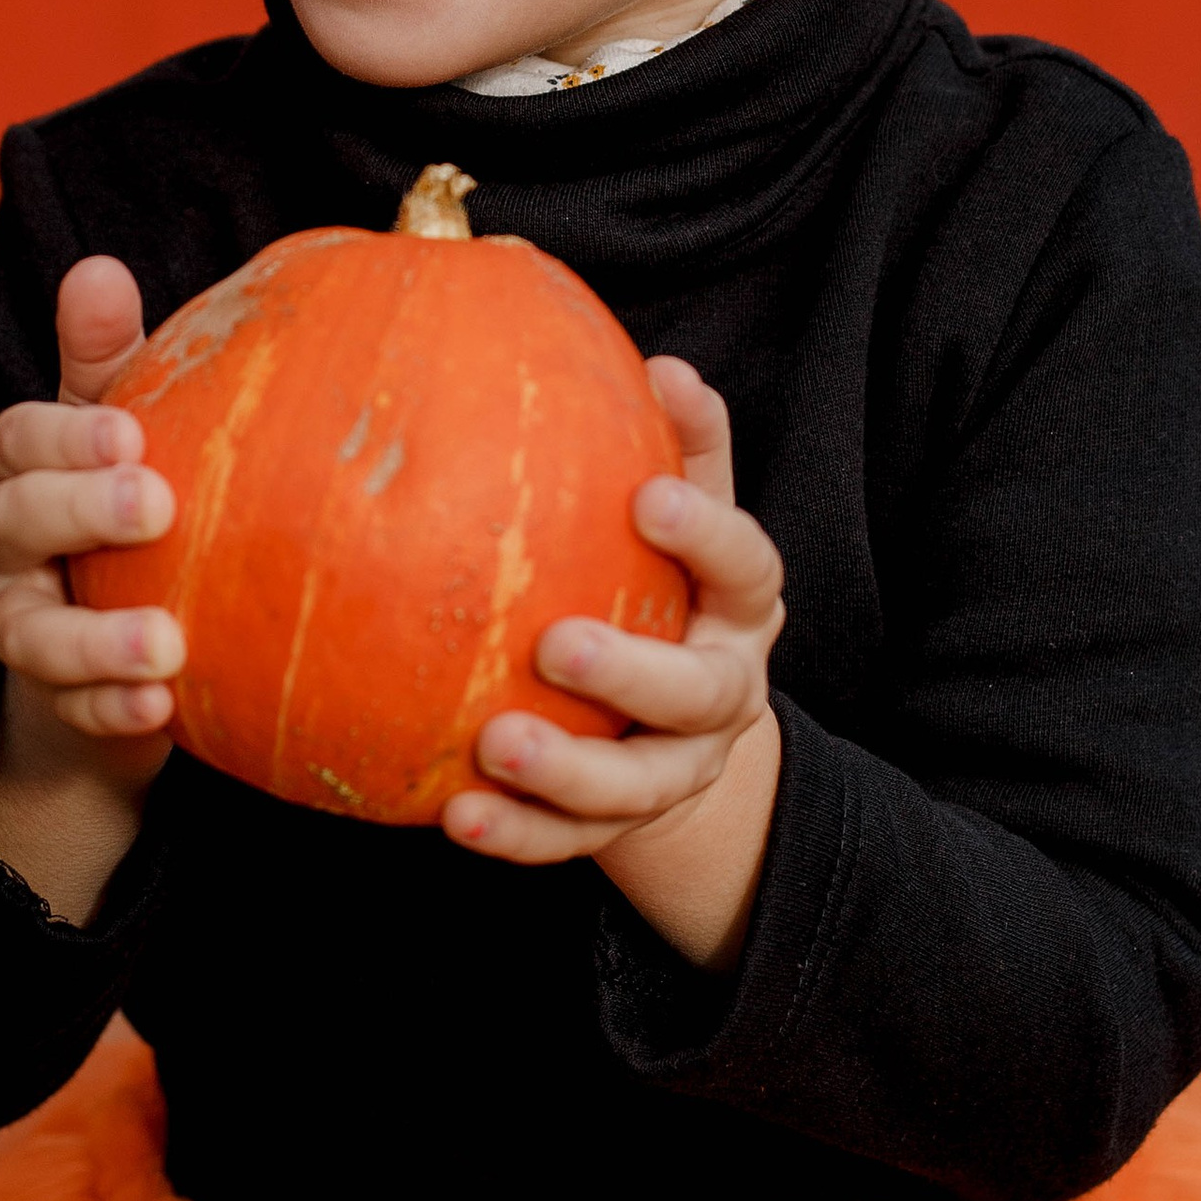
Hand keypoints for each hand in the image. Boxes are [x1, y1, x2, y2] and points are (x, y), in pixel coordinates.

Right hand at [0, 258, 179, 918]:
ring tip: (167, 644)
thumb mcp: (117, 424)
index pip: (19, 439)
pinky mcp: (56, 700)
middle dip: (78, 513)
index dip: (65, 435)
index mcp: (20, 467)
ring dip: (95, 641)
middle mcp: (3, 545)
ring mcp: (21, 625)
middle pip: (14, 525)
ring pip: (28, 633)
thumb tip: (98, 269)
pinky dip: (111, 710)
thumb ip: (106, 358)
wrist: (113, 642)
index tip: (130, 433)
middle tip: (157, 505)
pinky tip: (163, 706)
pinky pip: (71, 712)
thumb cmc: (121, 500)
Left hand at [445, 361, 785, 971]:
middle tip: (554, 642)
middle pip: (697, 692)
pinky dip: (517, 834)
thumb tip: (660, 359)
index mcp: (741, 606)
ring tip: (494, 744)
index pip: (745, 566)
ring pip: (637, 784)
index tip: (647, 497)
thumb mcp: (678, 508)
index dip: (705, 534)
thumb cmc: (658, 575)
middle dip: (631, 671)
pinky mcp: (624, 826)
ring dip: (566, 771)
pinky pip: (570, 840)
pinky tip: (456, 814)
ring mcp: (678, 767)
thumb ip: (677, 442)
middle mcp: (724, 691)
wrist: (668, 717)